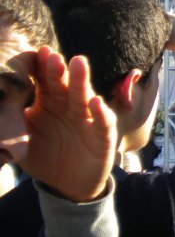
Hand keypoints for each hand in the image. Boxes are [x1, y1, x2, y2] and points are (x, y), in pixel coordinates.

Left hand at [19, 47, 115, 202]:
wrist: (68, 183)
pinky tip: (96, 103)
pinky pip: (102, 122)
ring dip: (81, 80)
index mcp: (48, 103)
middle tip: (52, 56)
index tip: (37, 53)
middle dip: (58, 70)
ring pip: (83, 97)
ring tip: (78, 62)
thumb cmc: (44, 156)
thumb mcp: (21, 140)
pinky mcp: (102, 135)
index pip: (44, 81)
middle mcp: (68, 107)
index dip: (41, 68)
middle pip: (63, 84)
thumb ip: (10, 122)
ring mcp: (87, 119)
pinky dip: (101, 112)